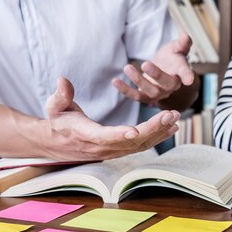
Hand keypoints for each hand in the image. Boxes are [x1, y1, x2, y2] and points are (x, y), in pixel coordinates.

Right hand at [43, 77, 178, 160]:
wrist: (60, 142)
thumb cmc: (59, 121)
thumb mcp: (55, 106)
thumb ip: (60, 95)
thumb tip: (63, 81)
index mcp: (86, 135)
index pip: (105, 137)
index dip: (120, 135)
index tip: (135, 130)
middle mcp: (103, 147)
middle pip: (131, 141)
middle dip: (152, 128)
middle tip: (171, 114)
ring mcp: (114, 151)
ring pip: (140, 145)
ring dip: (160, 132)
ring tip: (176, 117)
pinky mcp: (121, 149)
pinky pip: (142, 145)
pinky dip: (158, 137)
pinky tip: (172, 127)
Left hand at [112, 33, 194, 107]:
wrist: (163, 69)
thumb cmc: (172, 57)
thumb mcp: (177, 47)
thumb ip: (182, 43)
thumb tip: (185, 35)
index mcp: (180, 73)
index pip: (185, 74)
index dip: (187, 76)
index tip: (188, 80)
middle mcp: (171, 86)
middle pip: (165, 84)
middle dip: (156, 75)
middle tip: (145, 64)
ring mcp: (158, 93)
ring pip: (150, 92)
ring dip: (138, 81)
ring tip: (127, 67)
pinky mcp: (146, 96)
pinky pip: (136, 96)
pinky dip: (125, 90)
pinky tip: (115, 81)